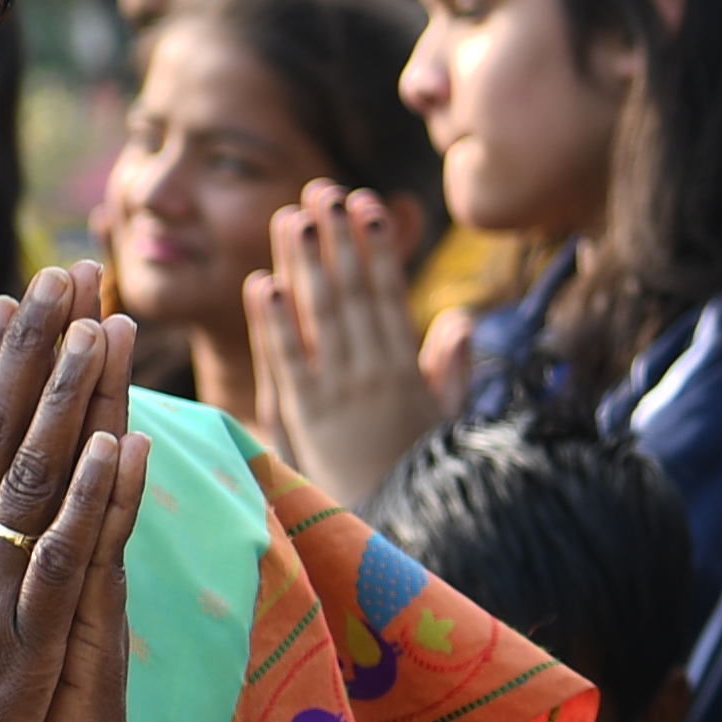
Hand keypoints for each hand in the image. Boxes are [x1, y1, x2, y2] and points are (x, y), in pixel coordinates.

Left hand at [245, 184, 444, 505]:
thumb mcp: (447, 422)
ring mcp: (335, 394)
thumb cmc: (421, 476)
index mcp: (406, 371)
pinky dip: (272, 323)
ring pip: (319, 317)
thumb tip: (459, 319)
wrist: (399, 530)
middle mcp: (371, 374)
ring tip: (292, 217)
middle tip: (321, 191)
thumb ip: (451, 369)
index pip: (387, 294)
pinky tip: (263, 284)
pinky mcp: (302, 418)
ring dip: (304, 264)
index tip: (366, 204)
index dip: (375, 246)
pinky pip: (285, 362)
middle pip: (350, 293)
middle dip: (336, 239)